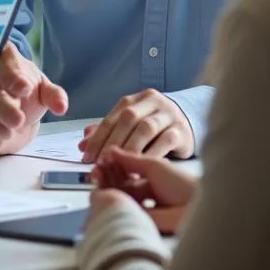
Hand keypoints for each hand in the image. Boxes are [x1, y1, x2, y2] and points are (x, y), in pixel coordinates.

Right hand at [0, 44, 67, 154]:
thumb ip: (53, 95)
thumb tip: (61, 107)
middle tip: (18, 120)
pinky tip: (0, 139)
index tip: (24, 88)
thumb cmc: (27, 87)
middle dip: (5, 108)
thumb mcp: (42, 87)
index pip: (6, 65)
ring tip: (10, 132)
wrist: (14, 103)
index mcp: (6, 62)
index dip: (13, 76)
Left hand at [79, 89, 193, 162]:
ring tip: (121, 167)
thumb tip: (82, 144)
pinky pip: (165, 141)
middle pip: (128, 119)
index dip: (97, 138)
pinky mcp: (182, 129)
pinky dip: (152, 155)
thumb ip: (107, 133)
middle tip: (102, 163)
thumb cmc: (153, 126)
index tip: (87, 158)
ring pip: (146, 128)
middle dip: (112, 143)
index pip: (112, 118)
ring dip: (131, 149)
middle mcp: (151, 103)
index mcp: (134, 100)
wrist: (187, 124)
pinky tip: (143, 169)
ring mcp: (168, 114)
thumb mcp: (130, 127)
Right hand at [90, 145, 196, 233]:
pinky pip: (122, 212)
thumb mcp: (154, 165)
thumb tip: (110, 149)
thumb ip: (131, 158)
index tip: (100, 160)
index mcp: (151, 180)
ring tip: (97, 179)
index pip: (126, 173)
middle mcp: (146, 195)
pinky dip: (111, 202)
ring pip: (118, 198)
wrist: (197, 207)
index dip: (112, 166)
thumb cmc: (182, 184)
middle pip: (119, 186)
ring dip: (106, 187)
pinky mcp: (141, 223)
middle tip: (94, 170)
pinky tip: (105, 193)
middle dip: (105, 177)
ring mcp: (143, 210)